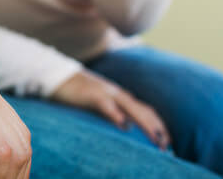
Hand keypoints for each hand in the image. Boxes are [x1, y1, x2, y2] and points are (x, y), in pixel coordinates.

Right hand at [51, 69, 168, 148]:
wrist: (55, 75)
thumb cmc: (76, 91)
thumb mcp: (97, 101)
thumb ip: (112, 111)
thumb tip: (126, 125)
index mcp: (119, 96)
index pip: (145, 110)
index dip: (158, 125)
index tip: (167, 142)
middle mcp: (116, 93)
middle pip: (143, 110)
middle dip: (157, 128)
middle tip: (166, 146)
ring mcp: (104, 92)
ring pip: (131, 107)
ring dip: (145, 124)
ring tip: (155, 139)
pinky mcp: (91, 95)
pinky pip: (106, 105)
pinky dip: (117, 114)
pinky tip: (124, 125)